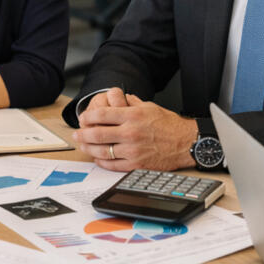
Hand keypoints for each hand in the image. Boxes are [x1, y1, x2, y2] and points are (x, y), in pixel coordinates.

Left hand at [72, 91, 194, 170]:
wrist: (186, 142)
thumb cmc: (169, 125)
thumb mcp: (149, 107)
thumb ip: (131, 103)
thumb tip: (118, 98)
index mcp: (133, 116)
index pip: (102, 115)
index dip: (88, 116)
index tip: (83, 118)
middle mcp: (131, 133)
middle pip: (97, 134)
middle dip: (83, 134)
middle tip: (77, 133)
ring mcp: (133, 150)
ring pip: (102, 151)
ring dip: (89, 148)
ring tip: (83, 145)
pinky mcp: (136, 165)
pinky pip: (112, 164)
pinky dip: (102, 161)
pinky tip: (97, 157)